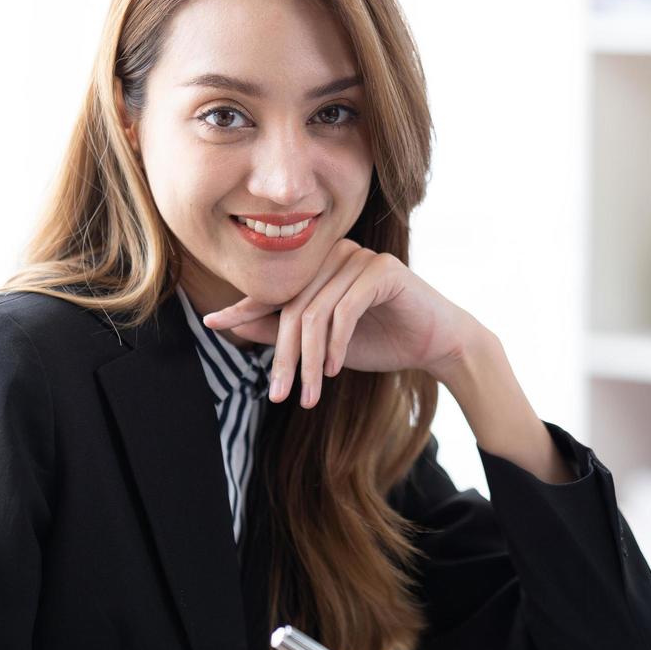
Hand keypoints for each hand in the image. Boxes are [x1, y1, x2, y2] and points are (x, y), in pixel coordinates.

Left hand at [202, 239, 482, 406]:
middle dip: (282, 356)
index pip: (274, 288)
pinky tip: (334, 369)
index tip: (213, 324)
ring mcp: (360, 258)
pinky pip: (344, 309)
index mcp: (320, 266)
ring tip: (309, 395)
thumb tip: (233, 323)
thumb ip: (281, 330)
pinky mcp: (383, 271)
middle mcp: (336, 254)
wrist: (437, 344)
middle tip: (277, 395)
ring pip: (315, 312)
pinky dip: (335, 344)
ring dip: (308, 360)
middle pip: (291, 305)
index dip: (243, 307)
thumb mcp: (322, 345)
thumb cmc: (381, 340)